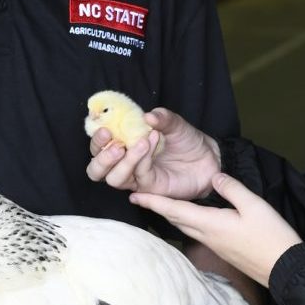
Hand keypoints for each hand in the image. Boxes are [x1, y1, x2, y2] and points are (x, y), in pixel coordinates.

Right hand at [85, 108, 220, 199]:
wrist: (209, 157)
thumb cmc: (187, 140)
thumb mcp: (174, 123)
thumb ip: (162, 118)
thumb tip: (148, 116)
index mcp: (123, 146)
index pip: (97, 147)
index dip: (96, 140)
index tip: (105, 128)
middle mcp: (125, 164)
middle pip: (96, 170)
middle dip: (101, 157)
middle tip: (115, 142)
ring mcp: (137, 178)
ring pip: (114, 179)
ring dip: (123, 161)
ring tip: (141, 142)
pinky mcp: (151, 188)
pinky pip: (139, 177)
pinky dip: (143, 160)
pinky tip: (152, 142)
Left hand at [130, 173, 300, 285]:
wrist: (284, 268)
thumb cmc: (270, 236)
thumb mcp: (254, 205)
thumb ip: (232, 188)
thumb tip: (214, 175)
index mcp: (210, 223)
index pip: (175, 210)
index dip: (154, 202)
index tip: (134, 196)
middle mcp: (207, 236)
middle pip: (175, 220)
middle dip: (157, 208)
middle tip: (139, 197)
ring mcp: (214, 245)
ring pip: (185, 227)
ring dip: (170, 215)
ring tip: (159, 205)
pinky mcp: (222, 249)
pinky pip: (196, 232)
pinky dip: (185, 221)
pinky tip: (188, 217)